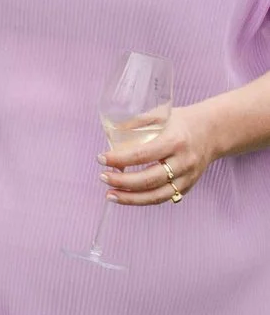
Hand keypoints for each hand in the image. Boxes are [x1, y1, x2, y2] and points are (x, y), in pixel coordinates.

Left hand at [104, 96, 227, 205]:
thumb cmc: (181, 121)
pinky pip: (164, 197)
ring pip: (157, 195)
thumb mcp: (160, 115)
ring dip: (131, 198)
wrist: (213, 132)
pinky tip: (126, 197)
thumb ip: (136, 122)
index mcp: (174, 141)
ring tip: (110, 195)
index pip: (142, 155)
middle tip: (102, 177)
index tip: (100, 158)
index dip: (119, 159)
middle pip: (149, 179)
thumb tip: (109, 132)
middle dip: (123, 182)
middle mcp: (183, 162)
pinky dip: (144, 200)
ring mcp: (188, 177)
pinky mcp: (188, 186)